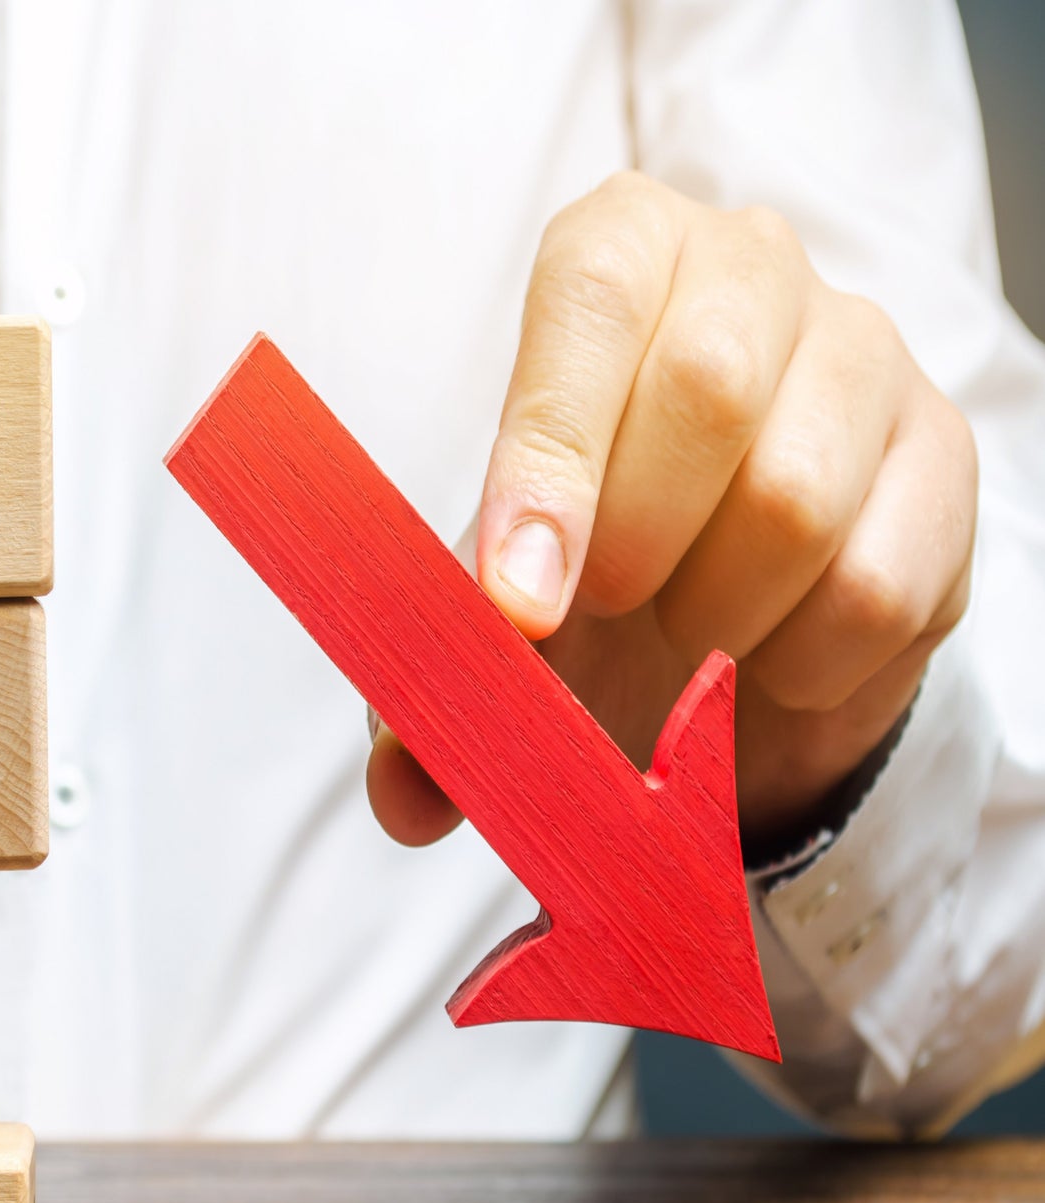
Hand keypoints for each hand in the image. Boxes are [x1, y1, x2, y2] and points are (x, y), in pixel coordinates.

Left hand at [368, 172, 976, 850]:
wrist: (725, 596)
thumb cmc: (590, 561)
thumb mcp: (498, 600)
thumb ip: (439, 681)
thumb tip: (406, 799)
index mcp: (618, 258)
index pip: (590, 300)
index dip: (550, 461)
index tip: (520, 606)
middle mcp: (751, 270)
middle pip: (710, 385)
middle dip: (637, 540)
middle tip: (610, 610)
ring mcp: (865, 356)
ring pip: (799, 496)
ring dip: (717, 612)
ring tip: (685, 631)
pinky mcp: (943, 462)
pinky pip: (878, 584)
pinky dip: (800, 661)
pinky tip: (765, 657)